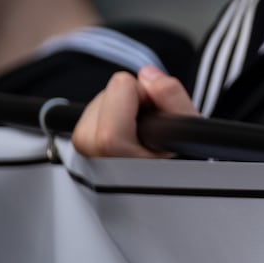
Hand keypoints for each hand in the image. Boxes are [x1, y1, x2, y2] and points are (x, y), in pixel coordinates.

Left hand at [70, 66, 195, 158]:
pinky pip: (95, 109)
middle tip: (148, 128)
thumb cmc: (172, 162)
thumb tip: (146, 74)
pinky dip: (112, 117)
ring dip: (123, 110)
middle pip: (112, 88)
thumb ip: (171, 95)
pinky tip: (126, 137)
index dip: (146, 95)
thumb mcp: (187, 128)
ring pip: (103, 97)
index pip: (122, 85)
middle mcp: (88, 144)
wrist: (159, 188)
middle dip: (133, 102)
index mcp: (111, 143)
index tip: (155, 120)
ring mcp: (80, 143)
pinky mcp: (76, 140)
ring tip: (139, 135)